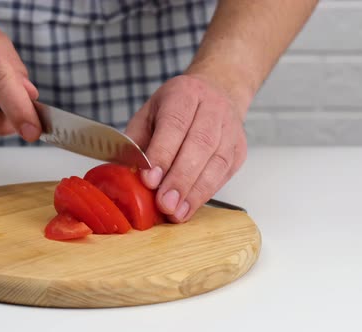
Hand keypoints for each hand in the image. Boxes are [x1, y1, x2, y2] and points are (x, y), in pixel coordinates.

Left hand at [125, 74, 247, 222]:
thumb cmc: (176, 108)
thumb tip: (123, 172)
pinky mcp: (239, 149)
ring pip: (217, 161)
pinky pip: (224, 173)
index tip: (150, 180)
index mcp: (184, 94)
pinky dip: (206, 193)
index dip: (162, 153)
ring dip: (195, 191)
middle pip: (200, 144)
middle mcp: (212, 107)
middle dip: (180, 178)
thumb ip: (136, 142)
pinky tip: (189, 207)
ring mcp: (230, 128)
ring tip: (176, 212)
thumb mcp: (148, 115)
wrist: (216, 93)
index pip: (175, 124)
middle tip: (164, 203)